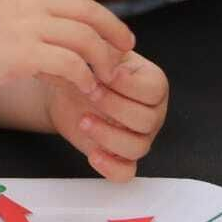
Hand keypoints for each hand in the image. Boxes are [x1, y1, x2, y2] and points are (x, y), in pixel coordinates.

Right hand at [0, 0, 134, 98]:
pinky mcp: (21, 52)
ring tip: (107, 78)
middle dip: (115, 35)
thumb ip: (23, 21)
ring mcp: (24, 25)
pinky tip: (86, 89)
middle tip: (126, 54)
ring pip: (85, 38)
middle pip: (89, 12)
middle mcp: (26, 0)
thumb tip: (53, 42)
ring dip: (104, 61)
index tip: (115, 38)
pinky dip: (85, 78)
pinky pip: (70, 63)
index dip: (103, 19)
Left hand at [46, 51, 168, 181]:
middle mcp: (152, 112)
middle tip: (88, 93)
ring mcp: (139, 136)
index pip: (153, 90)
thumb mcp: (95, 50)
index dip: (126, 84)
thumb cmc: (87, 65)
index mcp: (152, 82)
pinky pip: (126, 173)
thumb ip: (100, 49)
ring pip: (138, 147)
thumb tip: (98, 48)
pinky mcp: (120, 156)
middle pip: (146, 120)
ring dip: (108, 135)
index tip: (101, 74)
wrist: (68, 85)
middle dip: (114, 107)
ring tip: (83, 120)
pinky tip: (93, 154)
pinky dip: (111, 167)